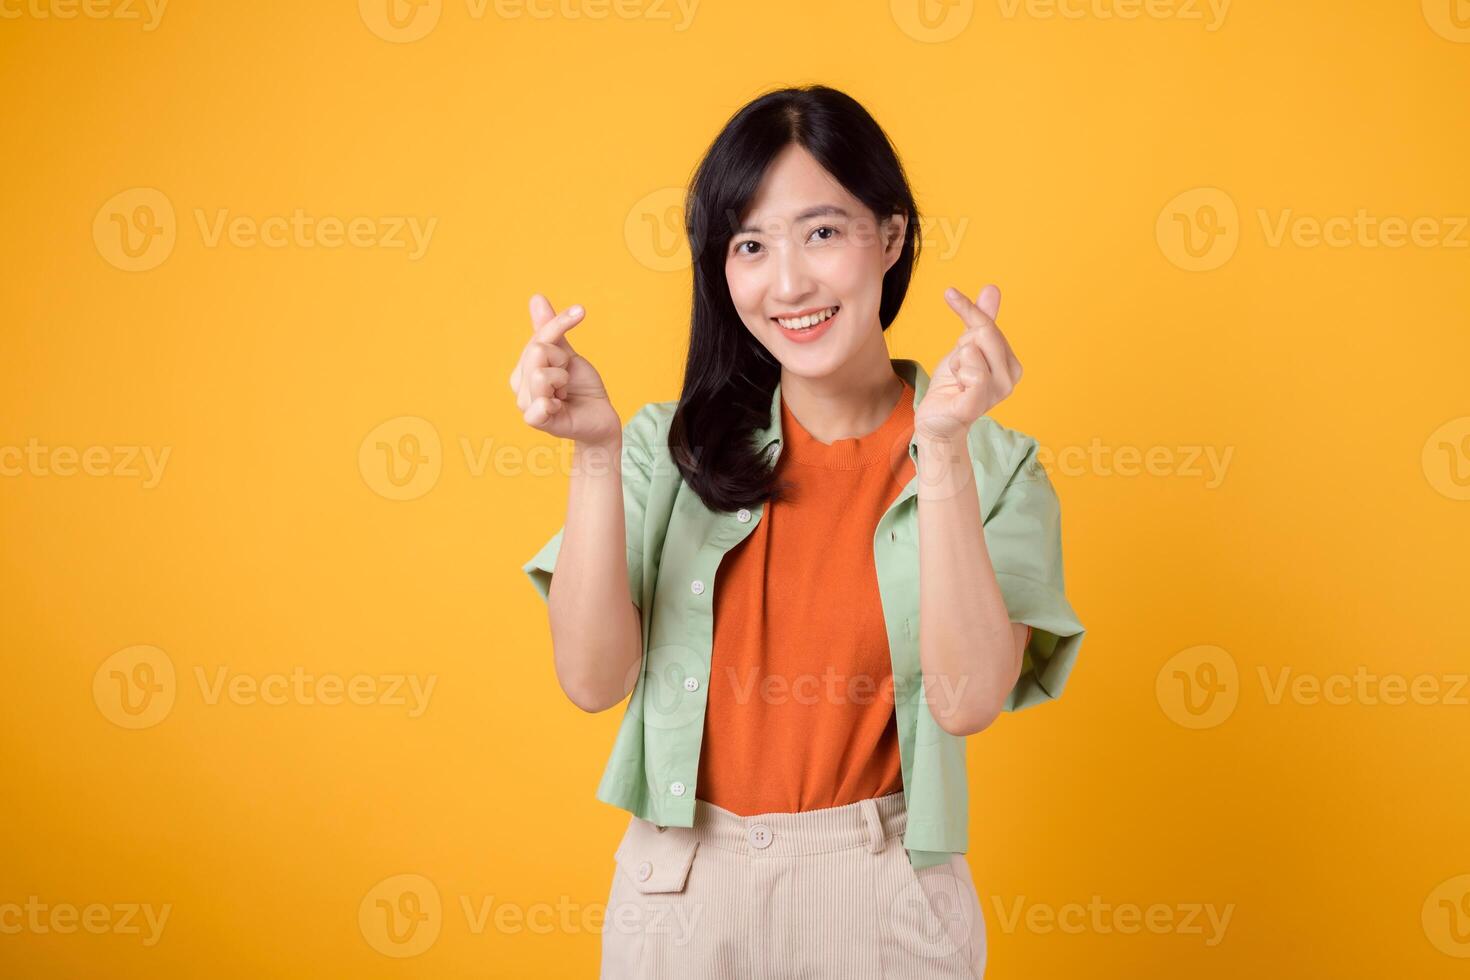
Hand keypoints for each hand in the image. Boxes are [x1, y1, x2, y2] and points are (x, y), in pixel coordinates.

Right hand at [509, 294, 621, 446]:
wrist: (600, 417)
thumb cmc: (582, 387)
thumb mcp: (568, 355)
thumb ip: (550, 330)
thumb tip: (536, 297)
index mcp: (523, 369)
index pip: (537, 337)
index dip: (560, 324)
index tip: (581, 311)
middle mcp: (519, 386)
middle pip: (536, 352)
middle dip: (562, 361)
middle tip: (568, 379)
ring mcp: (526, 405)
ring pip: (540, 375)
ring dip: (562, 381)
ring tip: (565, 394)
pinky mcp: (536, 422)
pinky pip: (539, 404)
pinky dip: (555, 402)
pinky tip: (561, 407)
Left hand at [914, 284, 1022, 442]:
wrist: (937, 420)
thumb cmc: (953, 385)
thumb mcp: (965, 346)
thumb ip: (981, 320)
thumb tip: (992, 288)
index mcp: (1011, 364)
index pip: (988, 324)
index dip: (968, 310)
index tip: (949, 293)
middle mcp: (1011, 378)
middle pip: (983, 332)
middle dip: (961, 344)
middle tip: (959, 367)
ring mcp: (997, 392)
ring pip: (971, 349)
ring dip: (955, 362)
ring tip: (958, 380)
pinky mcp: (978, 402)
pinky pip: (970, 370)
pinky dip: (956, 372)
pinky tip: (957, 387)